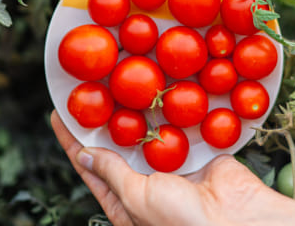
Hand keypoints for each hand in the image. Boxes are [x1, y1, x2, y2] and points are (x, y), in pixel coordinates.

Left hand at [50, 111, 294, 225]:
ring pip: (147, 131)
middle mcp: (145, 180)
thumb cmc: (180, 220)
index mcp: (125, 200)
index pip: (91, 166)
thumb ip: (113, 174)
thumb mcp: (136, 198)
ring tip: (121, 82)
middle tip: (91, 89)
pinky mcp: (195, 150)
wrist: (236, 219)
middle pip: (117, 144)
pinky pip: (178, 127)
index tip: (59, 113)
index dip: (74, 140)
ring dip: (137, 110)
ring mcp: (171, 163)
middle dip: (105, 119)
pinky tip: (159, 89)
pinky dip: (170, 111)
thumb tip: (85, 154)